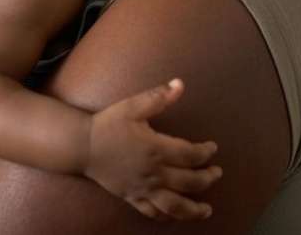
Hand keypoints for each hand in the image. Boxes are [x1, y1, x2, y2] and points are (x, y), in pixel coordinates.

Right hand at [84, 79, 221, 220]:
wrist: (82, 146)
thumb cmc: (109, 124)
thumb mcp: (133, 105)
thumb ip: (158, 97)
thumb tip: (180, 84)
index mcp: (156, 149)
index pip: (190, 154)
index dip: (206, 152)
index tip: (213, 148)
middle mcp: (154, 173)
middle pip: (189, 181)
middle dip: (207, 178)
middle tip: (217, 173)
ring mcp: (143, 188)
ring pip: (175, 205)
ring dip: (194, 209)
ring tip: (206, 209)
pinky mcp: (132, 197)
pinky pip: (153, 212)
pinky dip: (167, 216)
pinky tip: (175, 215)